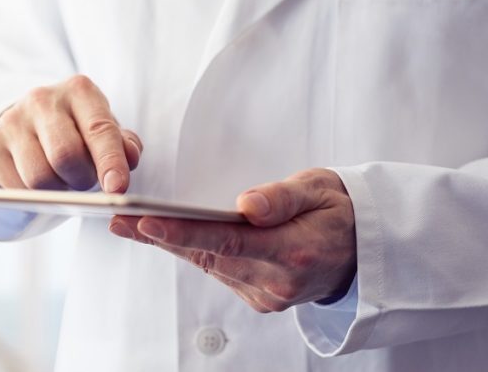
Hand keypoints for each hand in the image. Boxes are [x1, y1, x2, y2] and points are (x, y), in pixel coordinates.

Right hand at [0, 75, 142, 192]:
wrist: (31, 119)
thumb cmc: (77, 127)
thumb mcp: (103, 129)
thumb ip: (122, 144)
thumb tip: (129, 157)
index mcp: (79, 90)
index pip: (99, 131)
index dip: (110, 162)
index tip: (118, 189)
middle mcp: (42, 100)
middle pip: (65, 156)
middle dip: (81, 180)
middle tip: (84, 181)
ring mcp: (12, 120)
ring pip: (39, 178)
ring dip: (57, 190)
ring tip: (61, 178)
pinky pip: (17, 189)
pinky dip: (34, 196)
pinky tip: (39, 181)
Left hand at [108, 168, 356, 311]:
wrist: (368, 251)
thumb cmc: (342, 211)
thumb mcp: (321, 189)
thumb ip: (282, 197)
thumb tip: (246, 204)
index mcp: (294, 252)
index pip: (227, 242)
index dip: (183, 234)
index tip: (146, 222)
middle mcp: (278, 281)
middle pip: (208, 255)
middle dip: (160, 236)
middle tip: (118, 217)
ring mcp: (269, 295)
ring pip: (208, 265)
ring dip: (170, 244)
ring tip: (129, 223)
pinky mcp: (261, 298)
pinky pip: (219, 271)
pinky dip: (194, 252)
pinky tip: (165, 236)